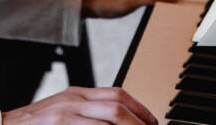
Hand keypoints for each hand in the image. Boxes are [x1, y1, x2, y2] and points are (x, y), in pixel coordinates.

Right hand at [2, 86, 157, 123]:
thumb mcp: (63, 111)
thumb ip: (87, 113)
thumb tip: (116, 119)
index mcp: (77, 93)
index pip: (117, 93)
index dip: (139, 108)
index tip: (152, 122)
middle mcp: (73, 100)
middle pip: (117, 105)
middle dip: (139, 121)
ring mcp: (65, 114)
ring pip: (108, 118)